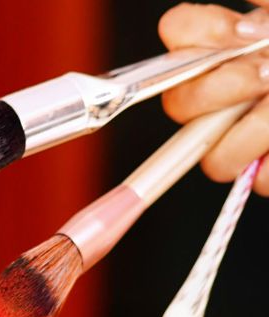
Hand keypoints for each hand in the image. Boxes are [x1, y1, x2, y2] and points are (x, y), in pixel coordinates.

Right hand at [160, 2, 268, 194]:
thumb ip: (266, 15)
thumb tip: (243, 31)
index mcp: (229, 45)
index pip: (178, 31)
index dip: (198, 39)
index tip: (237, 40)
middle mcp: (224, 90)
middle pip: (179, 102)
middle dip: (222, 91)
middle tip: (268, 77)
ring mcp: (240, 132)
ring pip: (211, 152)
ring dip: (252, 133)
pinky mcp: (263, 169)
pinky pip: (253, 179)